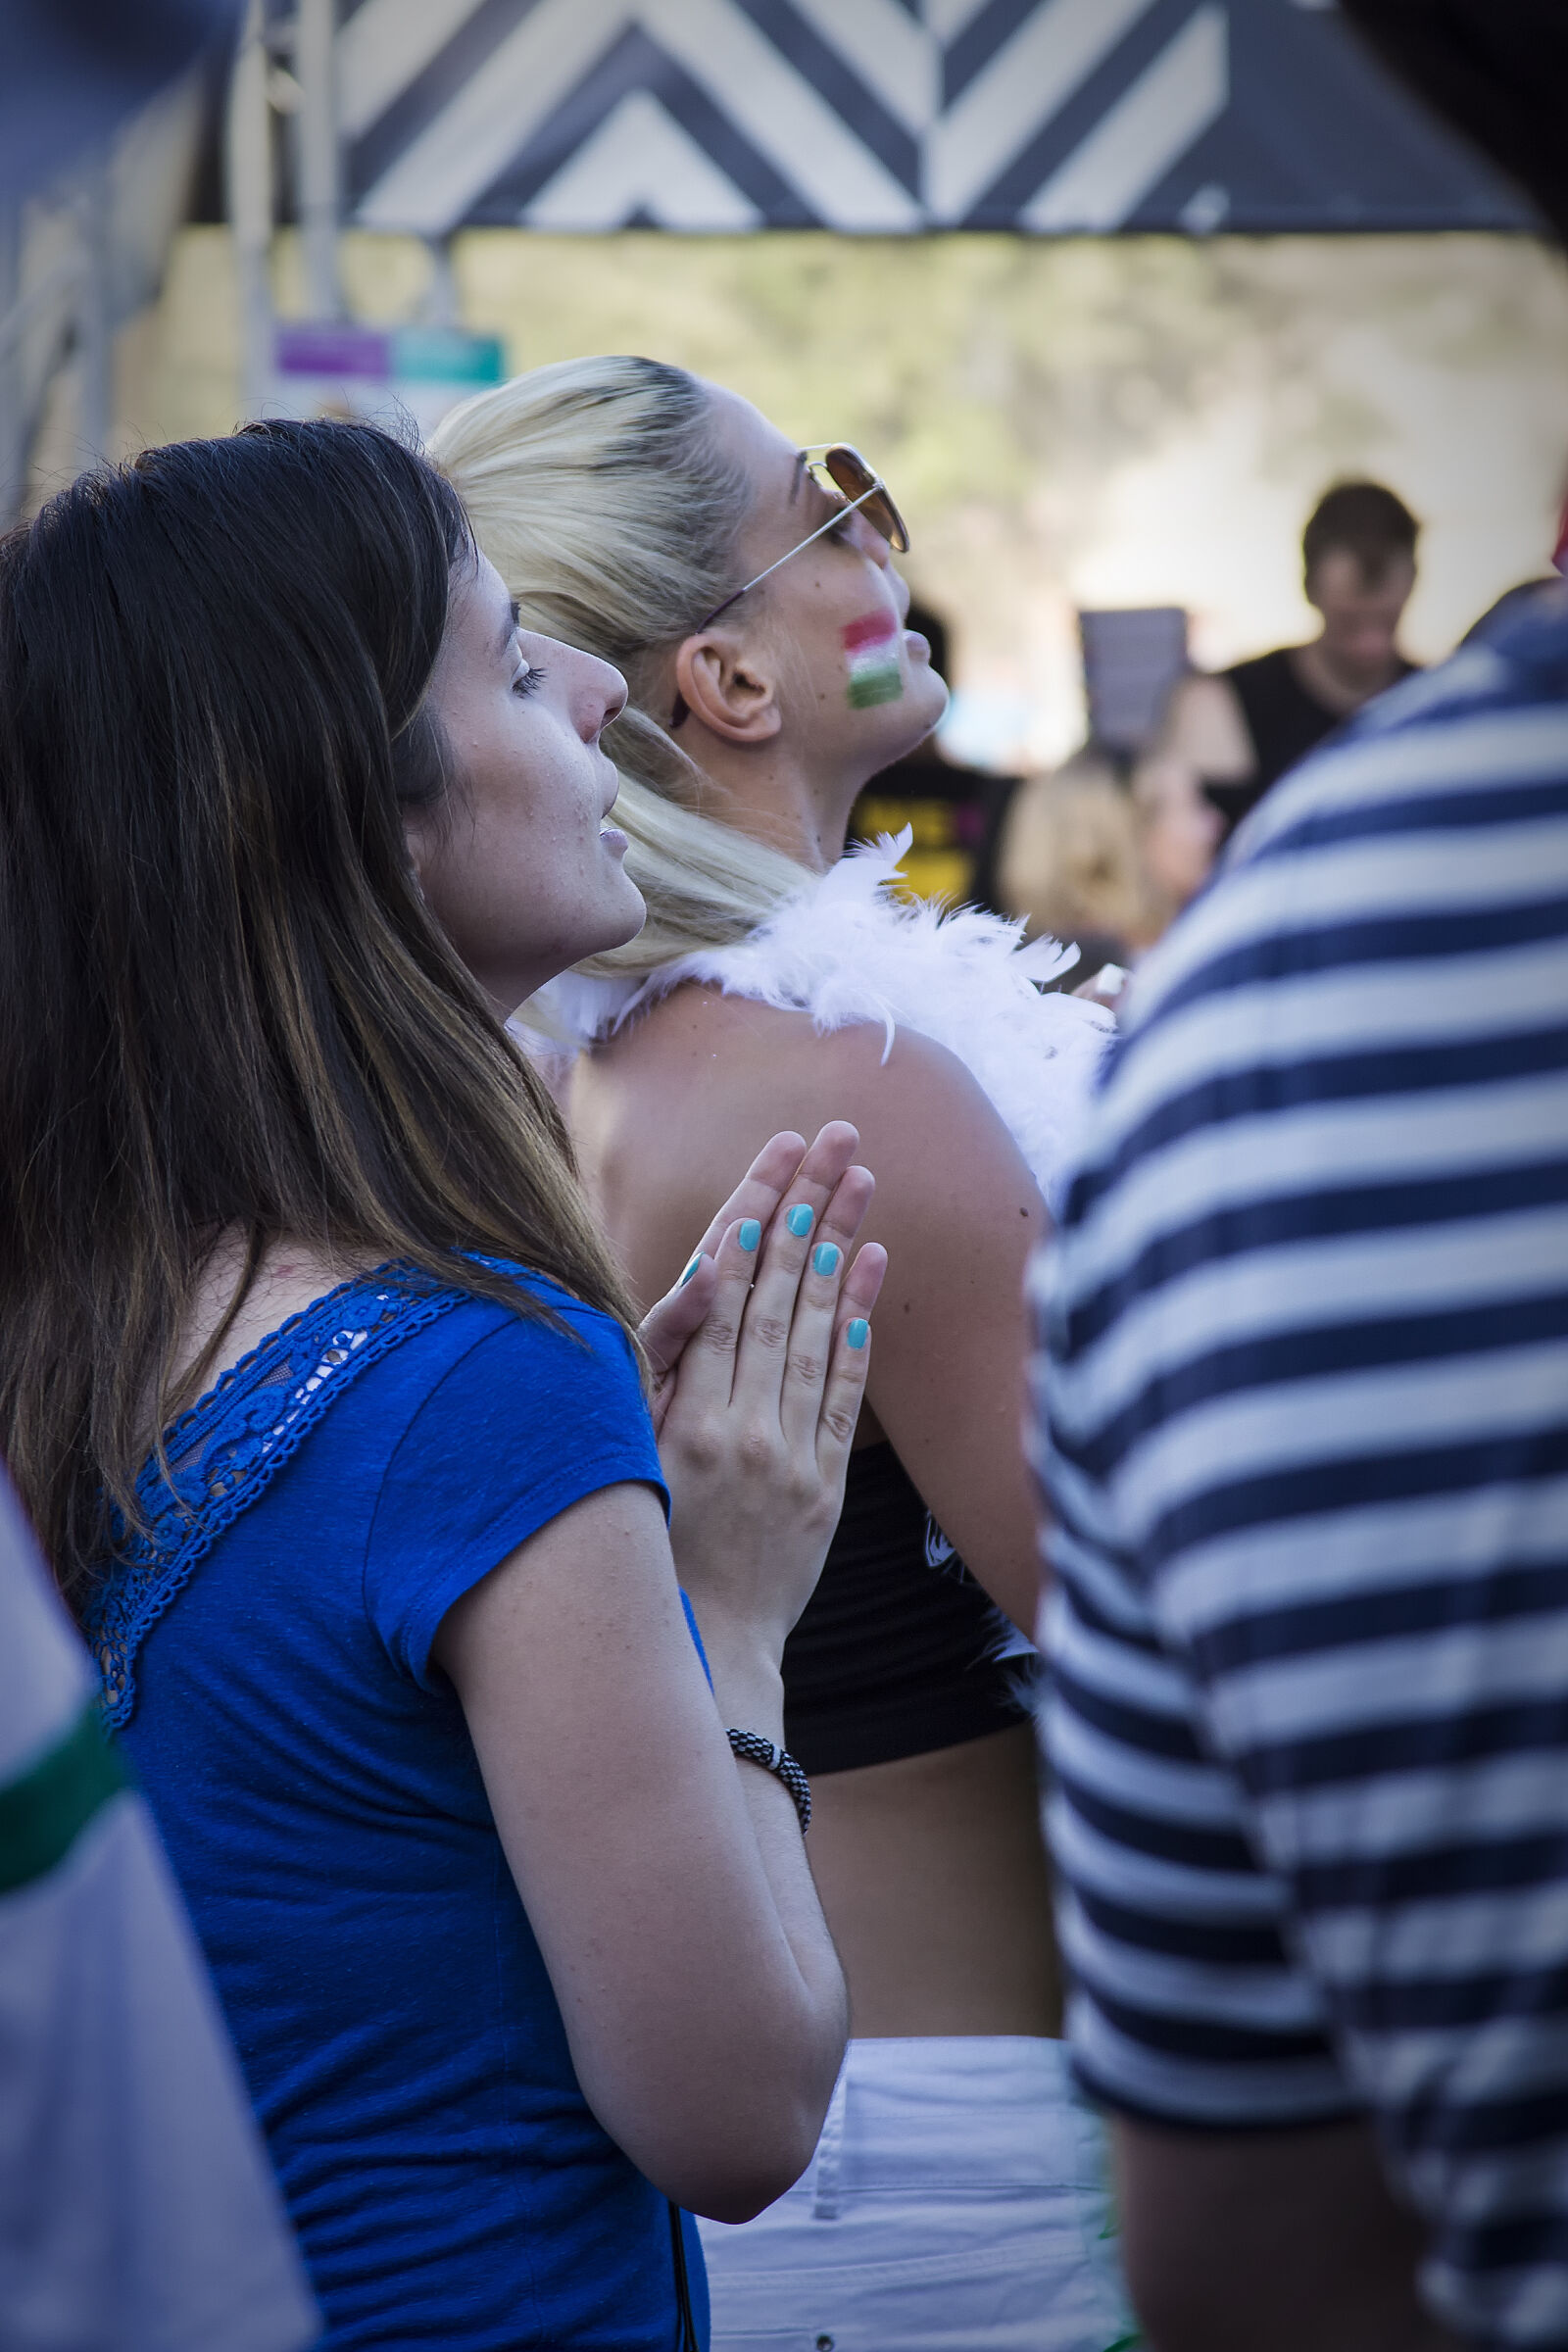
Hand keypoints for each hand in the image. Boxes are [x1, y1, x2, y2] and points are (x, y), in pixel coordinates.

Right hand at [654, 1123, 886, 1662]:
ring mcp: (788, 1456)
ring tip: (862, 1178)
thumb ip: (659, 1375)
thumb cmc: (645, 1553)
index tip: (777, 1164)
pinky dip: (860, 1325)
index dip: (750, 1224)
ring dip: (842, 1245)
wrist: (702, 1653)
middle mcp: (738, 1428)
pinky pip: (844, 1391)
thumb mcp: (628, 1462)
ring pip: (818, 1330)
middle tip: (835, 1136)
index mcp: (681, 1418)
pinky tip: (874, 1264)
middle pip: (778, 1295)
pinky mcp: (823, 1485)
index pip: (722, 1298)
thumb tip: (699, 1294)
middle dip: (806, 1206)